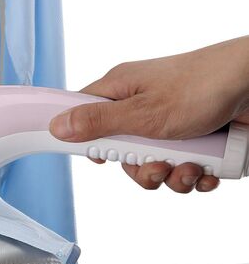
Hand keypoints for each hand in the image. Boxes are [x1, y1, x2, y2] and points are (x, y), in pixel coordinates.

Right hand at [49, 37, 248, 191]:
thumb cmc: (202, 86)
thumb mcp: (141, 112)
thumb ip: (97, 122)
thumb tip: (58, 126)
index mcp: (122, 91)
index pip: (85, 114)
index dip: (87, 139)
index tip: (98, 156)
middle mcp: (142, 107)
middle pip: (121, 153)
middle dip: (140, 169)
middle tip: (156, 165)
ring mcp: (168, 124)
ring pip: (153, 166)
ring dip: (172, 177)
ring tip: (189, 167)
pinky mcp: (193, 139)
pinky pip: (181, 169)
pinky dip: (194, 176)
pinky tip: (206, 170)